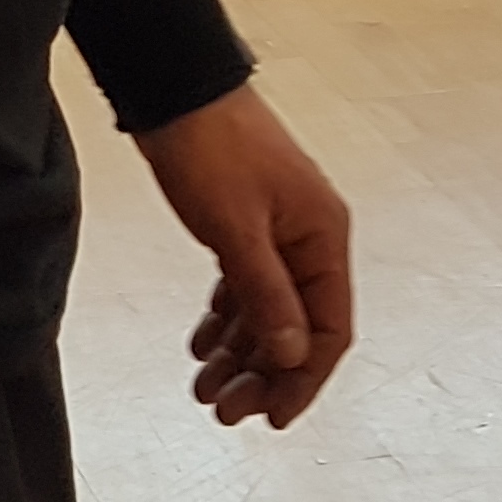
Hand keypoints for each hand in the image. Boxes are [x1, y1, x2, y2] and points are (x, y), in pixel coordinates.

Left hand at [132, 84, 351, 428]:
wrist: (173, 85)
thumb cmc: (209, 145)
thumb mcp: (236, 229)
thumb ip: (266, 294)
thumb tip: (291, 355)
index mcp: (323, 237)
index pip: (328, 329)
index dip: (302, 379)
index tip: (272, 417)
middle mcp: (309, 238)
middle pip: (297, 327)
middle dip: (263, 374)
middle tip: (224, 409)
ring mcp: (278, 230)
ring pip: (267, 311)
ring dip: (240, 353)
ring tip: (205, 388)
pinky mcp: (246, 222)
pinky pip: (245, 286)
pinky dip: (226, 318)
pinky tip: (203, 345)